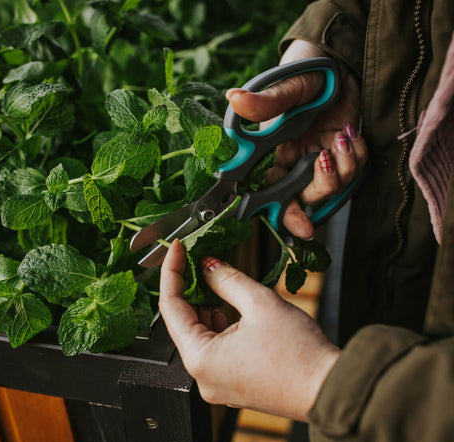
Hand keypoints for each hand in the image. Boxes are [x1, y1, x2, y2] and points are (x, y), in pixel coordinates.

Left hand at [159, 239, 340, 420]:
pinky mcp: (234, 383)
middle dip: (191, 288)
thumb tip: (208, 266)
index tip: (179, 249)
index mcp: (201, 359)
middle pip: (184, 321)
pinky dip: (220, 324)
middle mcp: (204, 377)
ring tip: (217, 280)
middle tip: (200, 260)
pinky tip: (229, 307)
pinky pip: (216, 348)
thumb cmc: (299, 356)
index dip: (172, 271)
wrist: (330, 389)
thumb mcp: (260, 303)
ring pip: (201, 334)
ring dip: (207, 305)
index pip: (170, 306)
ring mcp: (219, 383)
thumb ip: (227, 279)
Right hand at [226, 40, 367, 238]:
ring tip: (341, 136)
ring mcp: (320, 161)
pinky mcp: (342, 155)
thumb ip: (264, 101)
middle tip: (322, 180)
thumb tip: (233, 98)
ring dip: (344, 165)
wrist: (336, 62)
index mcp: (273, 156)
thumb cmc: (304, 73)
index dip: (284, 214)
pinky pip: (355, 170)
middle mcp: (295, 164)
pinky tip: (350, 133)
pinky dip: (358, 154)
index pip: (271, 194)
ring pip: (334, 187)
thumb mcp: (286, 88)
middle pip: (305, 198)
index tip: (300, 229)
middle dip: (318, 193)